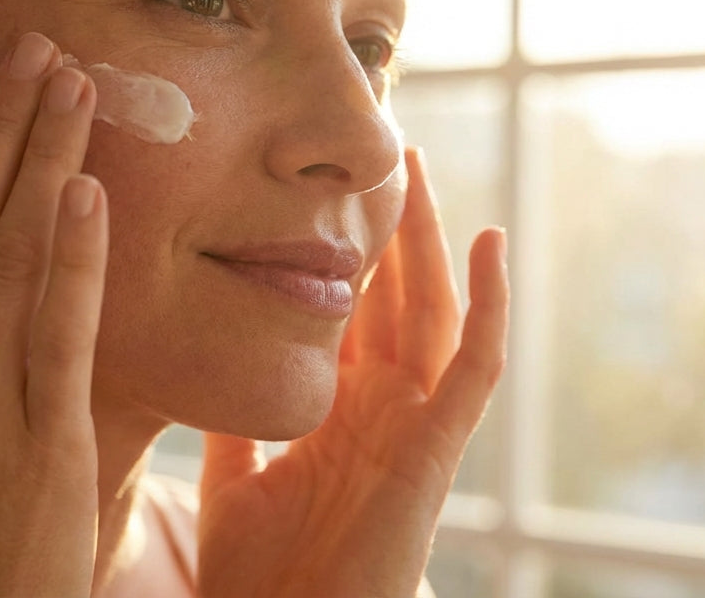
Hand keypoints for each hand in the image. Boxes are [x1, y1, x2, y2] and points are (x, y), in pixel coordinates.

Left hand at [196, 147, 508, 597]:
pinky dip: (489, 304)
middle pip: (392, 297)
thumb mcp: (236, 480)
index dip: (343, 252)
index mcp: (337, 413)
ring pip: (432, 311)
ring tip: (416, 166)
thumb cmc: (260, 577)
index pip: (348, 312)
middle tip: (374, 149)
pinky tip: (488, 239)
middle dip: (387, 226)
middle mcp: (381, 410)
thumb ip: (238, 423)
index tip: (324, 190)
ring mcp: (414, 426)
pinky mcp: (436, 450)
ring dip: (431, 240)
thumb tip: (215, 365)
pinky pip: (475, 365)